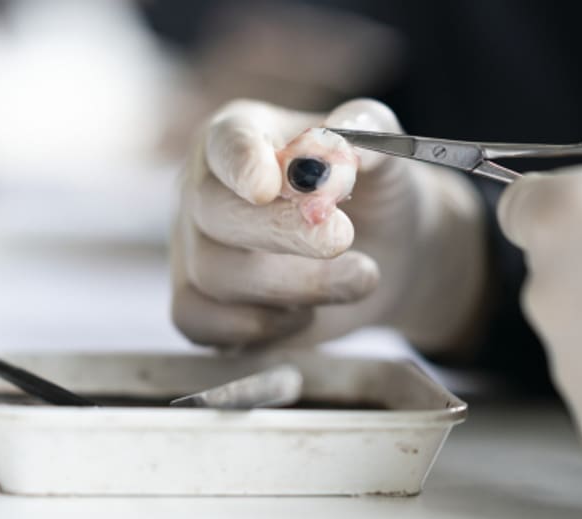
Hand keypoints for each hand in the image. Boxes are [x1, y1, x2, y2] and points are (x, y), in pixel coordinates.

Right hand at [171, 99, 486, 350]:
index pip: (225, 141)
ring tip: (361, 276)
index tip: (267, 187)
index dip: (241, 163)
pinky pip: (200, 322)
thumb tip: (351, 141)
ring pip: (215, 273)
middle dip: (279, 229)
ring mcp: (196, 248)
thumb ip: (369, 131)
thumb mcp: (384, 150)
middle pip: (213, 210)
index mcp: (240, 134)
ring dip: (296, 284)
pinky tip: (308, 313)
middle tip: (341, 238)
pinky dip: (261, 325)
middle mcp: (206, 187)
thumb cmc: (373, 187)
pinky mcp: (200, 304)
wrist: (386, 249)